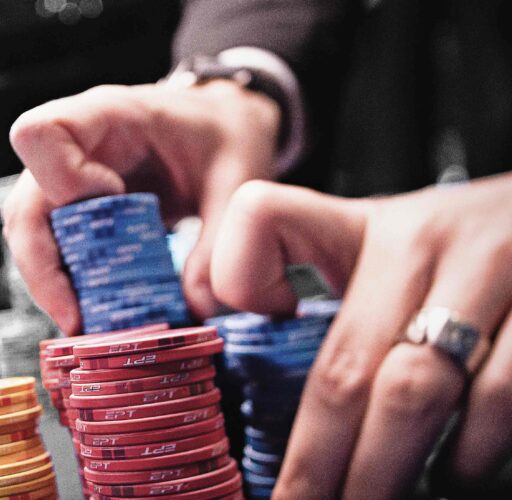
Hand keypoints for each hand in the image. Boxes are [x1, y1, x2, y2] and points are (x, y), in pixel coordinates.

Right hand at [1, 80, 280, 333]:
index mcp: (107, 114)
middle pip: (23, 204)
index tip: (114, 203)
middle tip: (79, 317)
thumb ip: (220, 240)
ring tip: (86, 323)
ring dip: (50, 282)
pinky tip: (94, 310)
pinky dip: (65, 282)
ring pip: (28, 233)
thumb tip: (192, 306)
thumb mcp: (238, 178)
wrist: (222, 127)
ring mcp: (65, 178)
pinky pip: (48, 246)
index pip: (41, 135)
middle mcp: (72, 147)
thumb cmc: (224, 135)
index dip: (65, 180)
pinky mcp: (72, 208)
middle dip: (44, 266)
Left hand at [211, 174, 511, 496]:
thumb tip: (216, 308)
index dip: (235, 275)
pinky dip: (475, 448)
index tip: (219, 338)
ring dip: (390, 465)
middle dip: (319, 456)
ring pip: (423, 388)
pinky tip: (455, 475)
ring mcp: (498, 270)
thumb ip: (303, 262)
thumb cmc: (463, 248)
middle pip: (349, 363)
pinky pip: (505, 390)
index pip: (266, 219)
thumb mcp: (385, 237)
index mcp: (369, 228)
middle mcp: (425, 243)